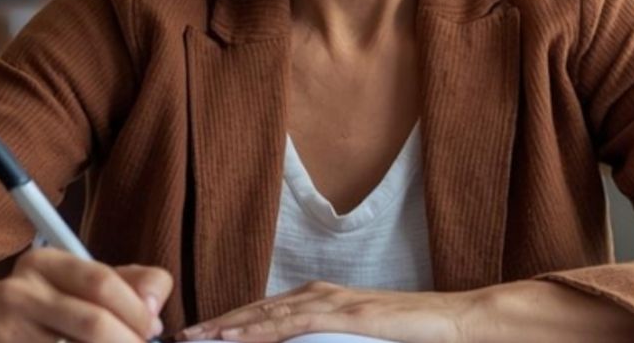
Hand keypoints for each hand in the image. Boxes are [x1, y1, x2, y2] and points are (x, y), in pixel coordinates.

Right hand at [0, 248, 171, 342]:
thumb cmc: (40, 305)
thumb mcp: (76, 282)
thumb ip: (125, 284)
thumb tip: (154, 310)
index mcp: (45, 263)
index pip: (102, 282)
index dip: (137, 309)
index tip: (152, 327)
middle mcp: (21, 291)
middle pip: (92, 321)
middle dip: (128, 340)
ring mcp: (7, 329)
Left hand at [178, 281, 471, 342]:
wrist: (453, 323)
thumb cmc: (409, 337)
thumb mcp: (356, 342)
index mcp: (319, 301)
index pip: (262, 314)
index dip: (226, 325)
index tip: (196, 339)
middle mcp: (319, 295)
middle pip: (254, 311)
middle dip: (215, 325)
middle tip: (179, 338)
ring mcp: (332, 302)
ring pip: (265, 315)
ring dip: (225, 327)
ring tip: (192, 339)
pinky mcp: (346, 315)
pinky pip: (291, 324)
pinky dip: (257, 330)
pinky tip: (231, 338)